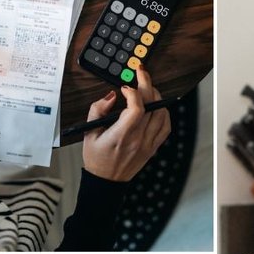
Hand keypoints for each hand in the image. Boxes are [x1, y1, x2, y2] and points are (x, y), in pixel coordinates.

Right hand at [82, 66, 171, 181]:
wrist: (107, 181)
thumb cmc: (96, 157)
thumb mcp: (88, 133)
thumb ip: (97, 110)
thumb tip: (112, 95)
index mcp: (121, 136)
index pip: (136, 108)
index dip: (133, 92)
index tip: (124, 87)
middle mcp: (138, 139)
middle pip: (151, 106)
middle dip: (146, 84)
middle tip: (141, 72)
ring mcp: (148, 143)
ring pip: (162, 113)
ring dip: (157, 96)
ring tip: (148, 88)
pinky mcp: (154, 147)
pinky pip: (166, 126)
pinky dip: (164, 112)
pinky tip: (157, 106)